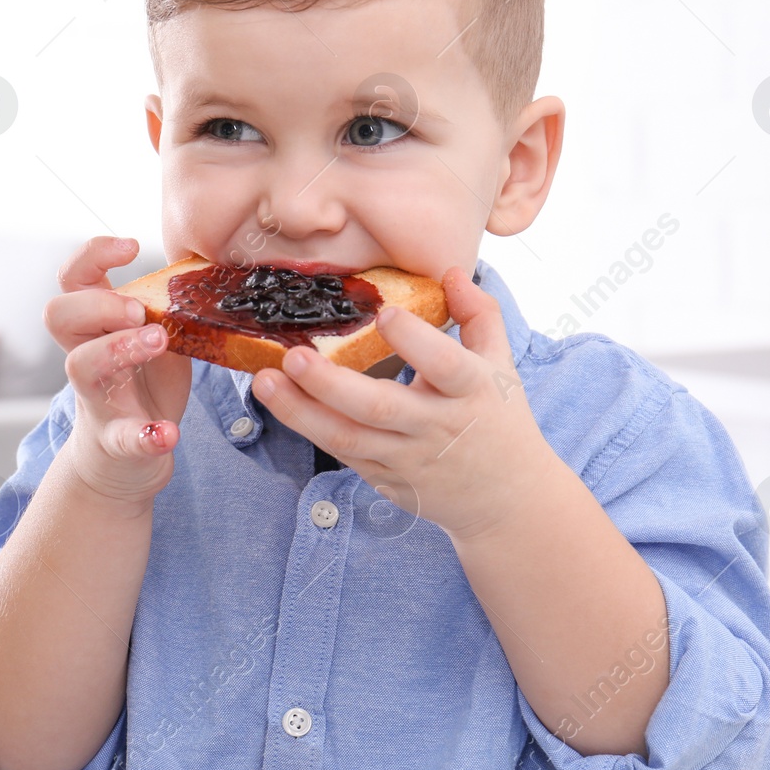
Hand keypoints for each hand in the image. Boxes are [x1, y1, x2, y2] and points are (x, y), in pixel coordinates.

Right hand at [44, 236, 191, 508]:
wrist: (125, 460)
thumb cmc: (141, 385)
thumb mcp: (155, 336)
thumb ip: (166, 307)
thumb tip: (209, 269)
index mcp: (96, 327)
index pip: (73, 278)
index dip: (92, 254)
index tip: (132, 246)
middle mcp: (86, 357)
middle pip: (58, 314)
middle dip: (99, 302)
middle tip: (138, 309)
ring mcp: (98, 400)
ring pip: (81, 366)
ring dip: (118, 347)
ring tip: (158, 341)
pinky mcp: (118, 441)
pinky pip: (123, 438)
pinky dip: (145, 436)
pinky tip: (168, 432)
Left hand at [251, 265, 553, 540]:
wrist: (507, 499)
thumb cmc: (500, 418)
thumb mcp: (502, 364)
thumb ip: (479, 313)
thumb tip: (452, 270)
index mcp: (472, 391)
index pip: (445, 366)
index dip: (415, 342)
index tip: (385, 315)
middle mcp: (435, 427)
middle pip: (379, 408)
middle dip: (331, 383)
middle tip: (293, 356)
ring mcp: (407, 459)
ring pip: (348, 438)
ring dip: (299, 411)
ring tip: (263, 381)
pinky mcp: (385, 480)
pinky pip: (342, 454)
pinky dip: (309, 429)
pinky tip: (280, 402)